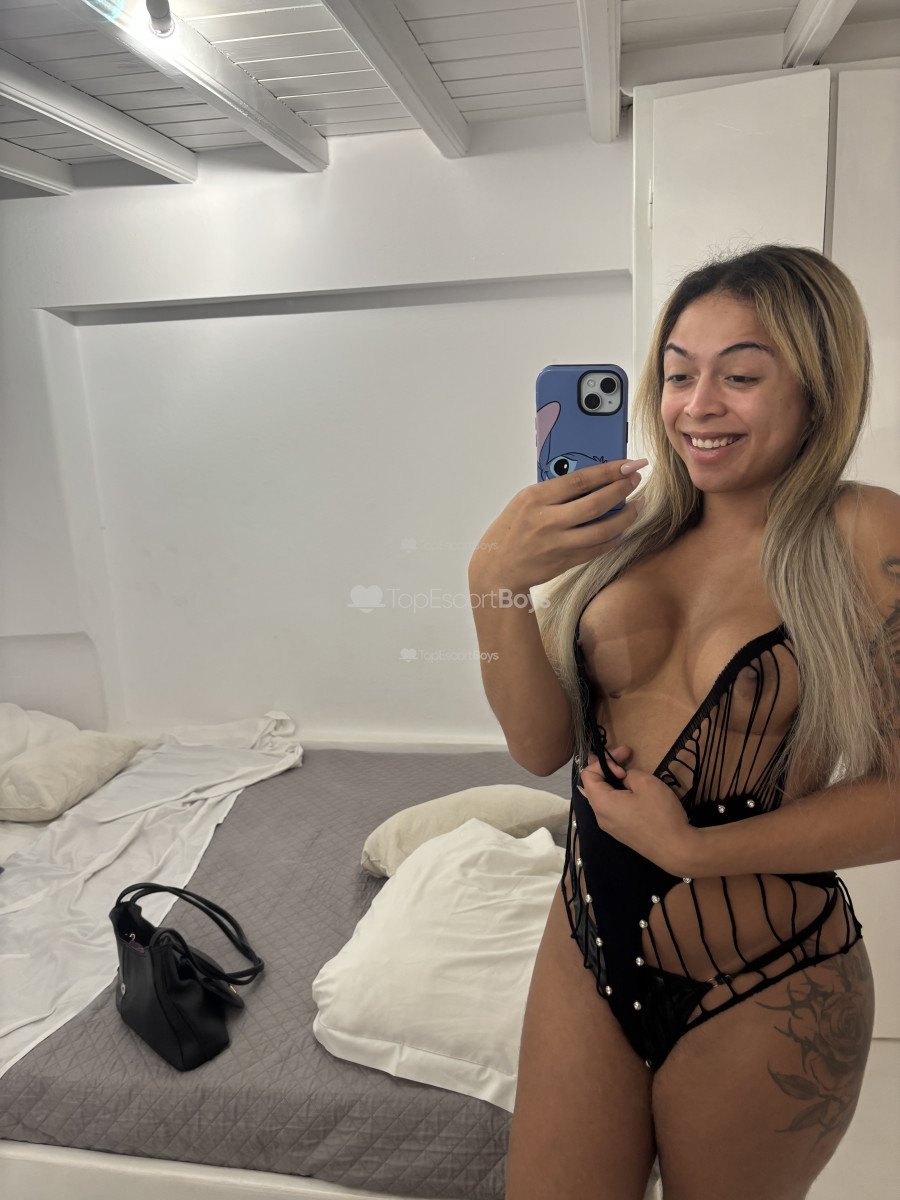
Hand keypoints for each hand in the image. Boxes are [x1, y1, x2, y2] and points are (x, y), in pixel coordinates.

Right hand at [468, 459, 647, 591]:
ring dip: (627, 516)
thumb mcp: (525, 502)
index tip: (629, 463)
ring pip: (604, 529)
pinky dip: (615, 536)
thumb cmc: (510, 530)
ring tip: (638, 504)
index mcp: (535, 498)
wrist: (497, 570)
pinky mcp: (567, 561)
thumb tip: (593, 480)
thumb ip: (555, 492)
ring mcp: (558, 544)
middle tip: (636, 479)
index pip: (579, 480)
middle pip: (596, 503)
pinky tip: (624, 526)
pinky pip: (599, 548)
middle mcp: (547, 521)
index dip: (609, 471)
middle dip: (622, 489)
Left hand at [576, 747, 698, 875]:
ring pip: (604, 797)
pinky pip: (613, 809)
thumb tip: (624, 779)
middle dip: (608, 768)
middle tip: (627, 755)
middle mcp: (600, 816)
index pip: (587, 775)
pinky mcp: (622, 833)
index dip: (603, 763)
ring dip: (614, 781)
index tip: (624, 765)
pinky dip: (619, 795)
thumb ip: (629, 774)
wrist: (676, 849)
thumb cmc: (660, 814)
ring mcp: (610, 827)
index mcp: (601, 803)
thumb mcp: (645, 783)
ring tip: (629, 772)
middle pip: (594, 786)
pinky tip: (633, 791)